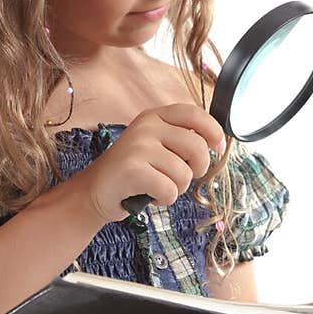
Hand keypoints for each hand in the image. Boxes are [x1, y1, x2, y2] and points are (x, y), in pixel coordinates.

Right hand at [79, 103, 225, 223]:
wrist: (95, 191)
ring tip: (160, 187)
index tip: (217, 148)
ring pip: (184, 173)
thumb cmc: (134, 171)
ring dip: (178, 188)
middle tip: (182, 177)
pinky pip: (169, 189)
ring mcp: (138, 146)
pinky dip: (165, 199)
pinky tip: (151, 196)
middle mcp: (147, 126)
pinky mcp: (132, 169)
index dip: (214, 131)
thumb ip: (181, 139)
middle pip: (197, 146)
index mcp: (155, 116)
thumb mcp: (156, 145)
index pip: (195, 114)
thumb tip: (216, 143)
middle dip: (198, 169)